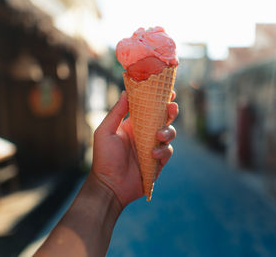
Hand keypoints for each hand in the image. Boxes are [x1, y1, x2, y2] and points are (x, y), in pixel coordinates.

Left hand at [91, 91, 177, 207]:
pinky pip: (167, 151)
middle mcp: (145, 134)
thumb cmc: (104, 158)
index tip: (166, 89)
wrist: (110, 185)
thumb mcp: (105, 131)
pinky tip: (153, 155)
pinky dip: (163, 151)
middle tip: (172, 106)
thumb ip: (117, 112)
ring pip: (169, 133)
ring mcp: (153, 147)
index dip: (158, 98)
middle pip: (163, 118)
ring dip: (167, 131)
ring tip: (159, 136)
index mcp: (133, 124)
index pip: (149, 107)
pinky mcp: (158, 162)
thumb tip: (126, 92)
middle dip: (170, 110)